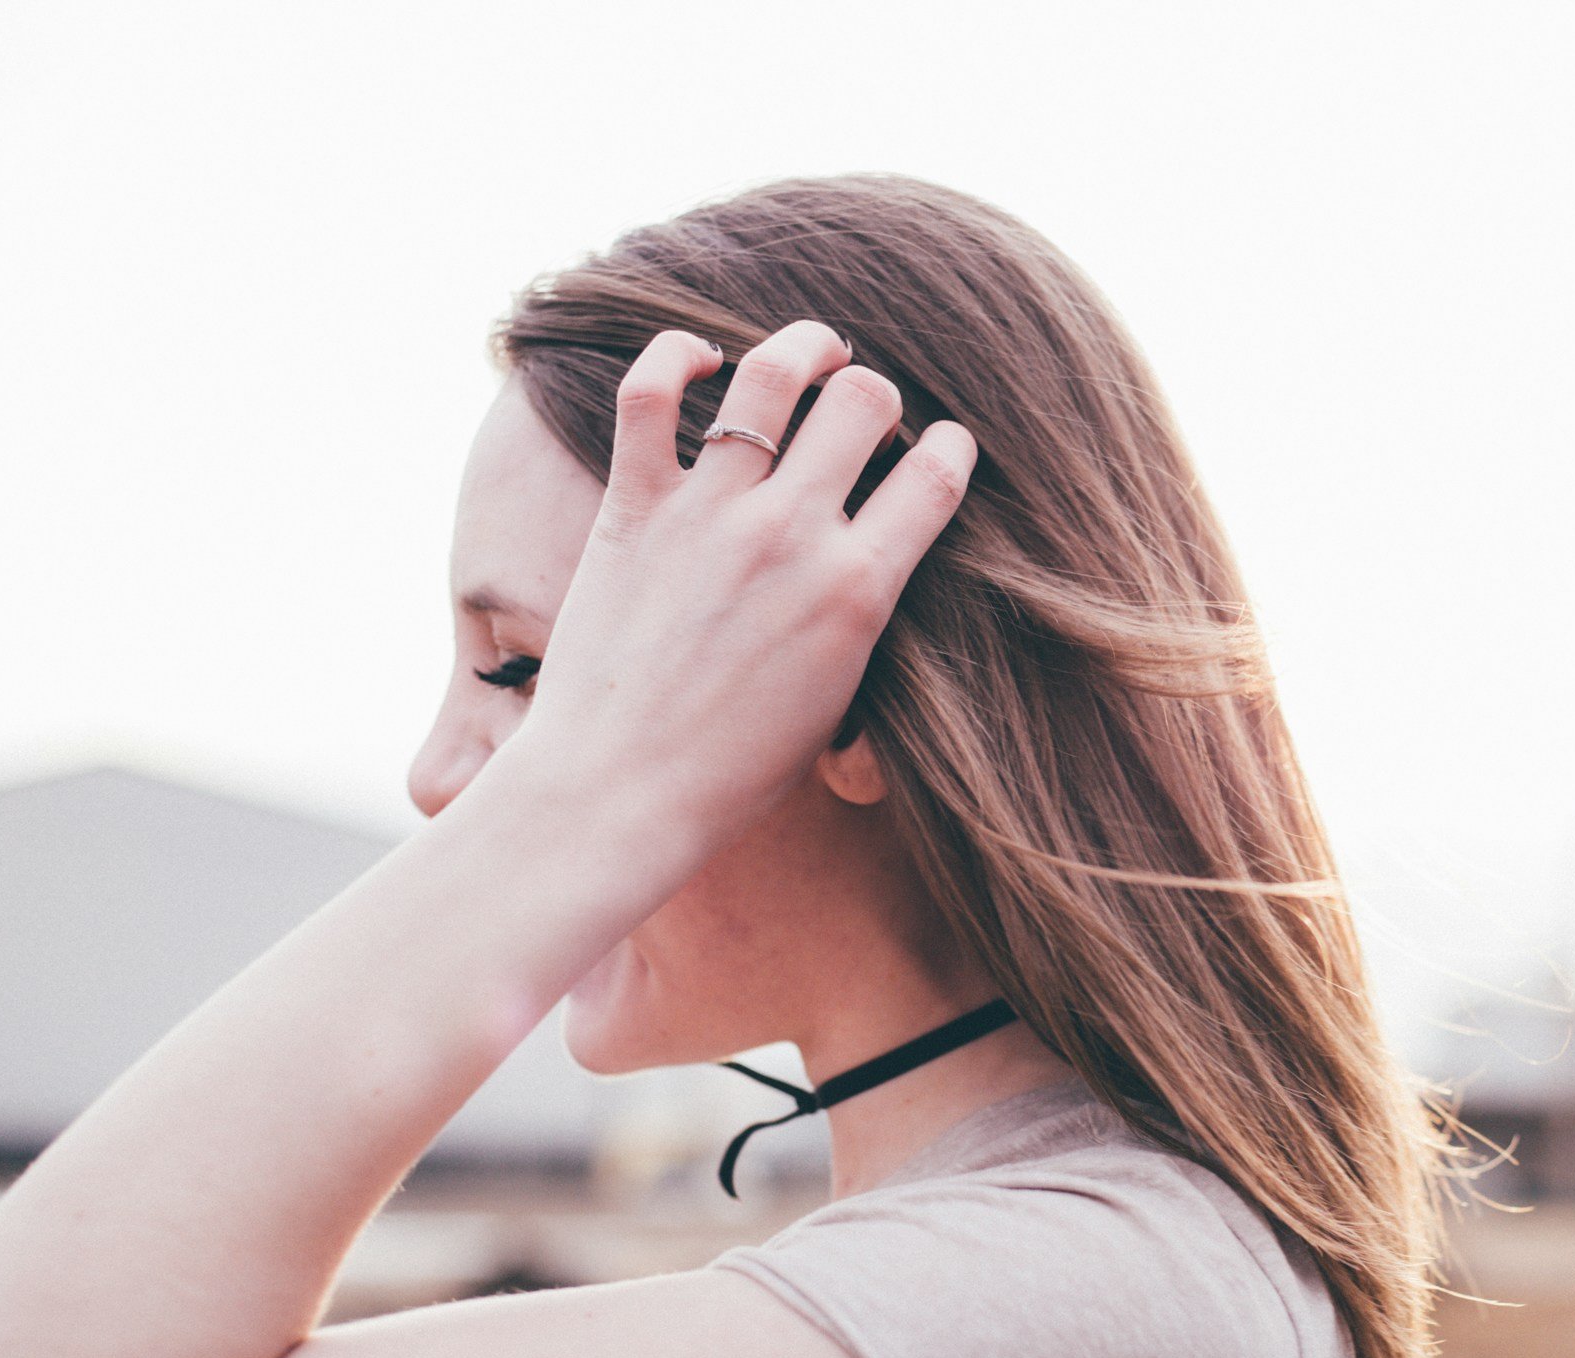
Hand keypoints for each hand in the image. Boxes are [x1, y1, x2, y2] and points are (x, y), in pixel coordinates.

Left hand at [504, 319, 975, 855]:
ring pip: (775, 376)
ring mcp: (710, 513)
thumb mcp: (836, 702)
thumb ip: (861, 619)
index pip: (938, 474)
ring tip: (815, 350)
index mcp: (858, 588)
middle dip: (877, 396)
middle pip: (866, 401)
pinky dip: (676, 356)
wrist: (622, 793)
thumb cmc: (733, 771)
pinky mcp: (634, 507)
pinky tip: (700, 360)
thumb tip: (877, 571)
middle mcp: (792, 534)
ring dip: (805, 347)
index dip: (952, 448)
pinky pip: (649, 393)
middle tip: (863, 414)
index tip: (944, 447)